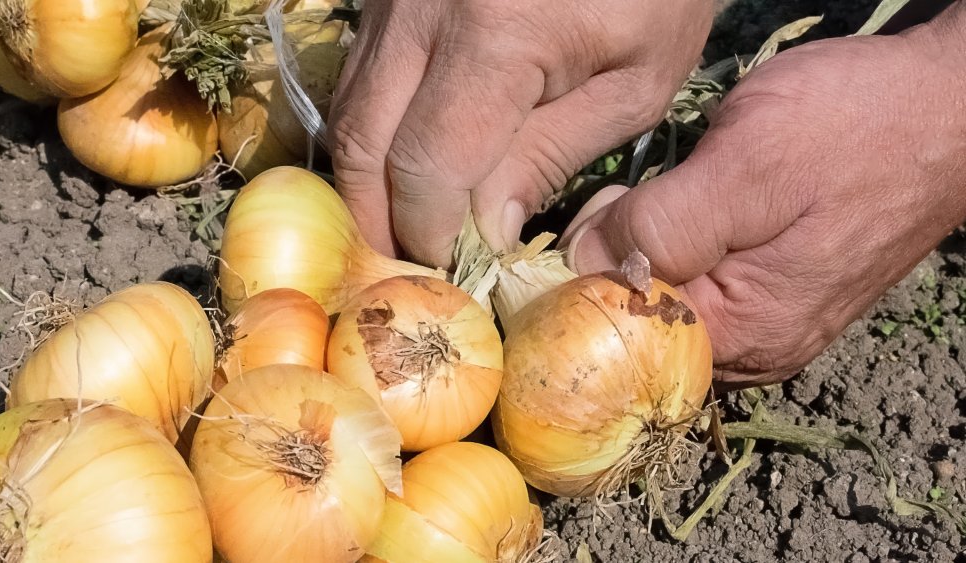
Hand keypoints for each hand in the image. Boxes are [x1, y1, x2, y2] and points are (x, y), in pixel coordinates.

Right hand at [329, 0, 712, 266]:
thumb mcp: (631, 85)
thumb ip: (549, 160)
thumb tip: (482, 236)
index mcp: (496, 34)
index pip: (428, 170)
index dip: (432, 236)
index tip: (457, 272)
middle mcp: (420, 11)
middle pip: (362, 147)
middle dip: (380, 222)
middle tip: (413, 267)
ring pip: (348, 114)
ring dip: (369, 183)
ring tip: (406, 228)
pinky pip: (357, 80)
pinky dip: (373, 136)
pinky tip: (404, 168)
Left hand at [562, 10, 965, 388]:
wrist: (946, 108)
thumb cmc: (854, 129)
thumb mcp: (748, 165)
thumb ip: (660, 226)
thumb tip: (581, 265)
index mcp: (744, 333)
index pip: (622, 340)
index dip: (585, 282)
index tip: (586, 222)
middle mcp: (756, 347)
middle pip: (640, 328)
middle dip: (613, 264)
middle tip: (624, 195)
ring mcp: (769, 323)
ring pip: (667, 302)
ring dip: (644, 251)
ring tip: (661, 193)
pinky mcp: (777, 292)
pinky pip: (701, 286)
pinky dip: (677, 248)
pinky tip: (688, 205)